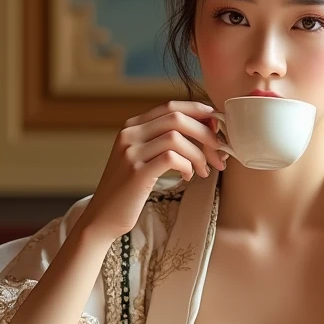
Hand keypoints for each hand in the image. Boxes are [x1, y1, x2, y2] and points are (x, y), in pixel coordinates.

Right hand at [81, 100, 226, 241]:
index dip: (198, 112)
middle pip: (177, 118)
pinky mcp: (136, 172)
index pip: (171, 106)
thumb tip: (205, 129)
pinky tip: (188, 177)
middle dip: (205, 133)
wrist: (103, 218)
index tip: (216, 124)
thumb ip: (163, 141)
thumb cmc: (130, 189)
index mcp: (132, 126)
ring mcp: (131, 152)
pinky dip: (187, 165)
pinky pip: (171, 158)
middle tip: (220, 152)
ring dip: (199, 153)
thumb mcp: (143, 157)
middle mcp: (129, 134)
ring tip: (204, 169)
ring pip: (176, 137)